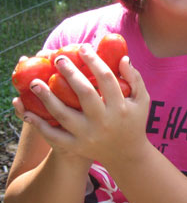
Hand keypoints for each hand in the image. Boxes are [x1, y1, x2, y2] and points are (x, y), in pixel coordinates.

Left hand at [17, 44, 150, 164]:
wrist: (127, 155)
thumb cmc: (135, 121)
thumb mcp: (142, 99)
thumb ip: (134, 78)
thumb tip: (122, 58)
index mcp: (120, 107)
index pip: (106, 79)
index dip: (94, 61)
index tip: (83, 47)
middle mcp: (103, 121)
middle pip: (84, 93)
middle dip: (70, 73)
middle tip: (58, 59)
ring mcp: (88, 135)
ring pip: (64, 114)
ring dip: (47, 97)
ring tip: (35, 82)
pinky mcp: (76, 146)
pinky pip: (54, 136)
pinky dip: (39, 124)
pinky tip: (27, 112)